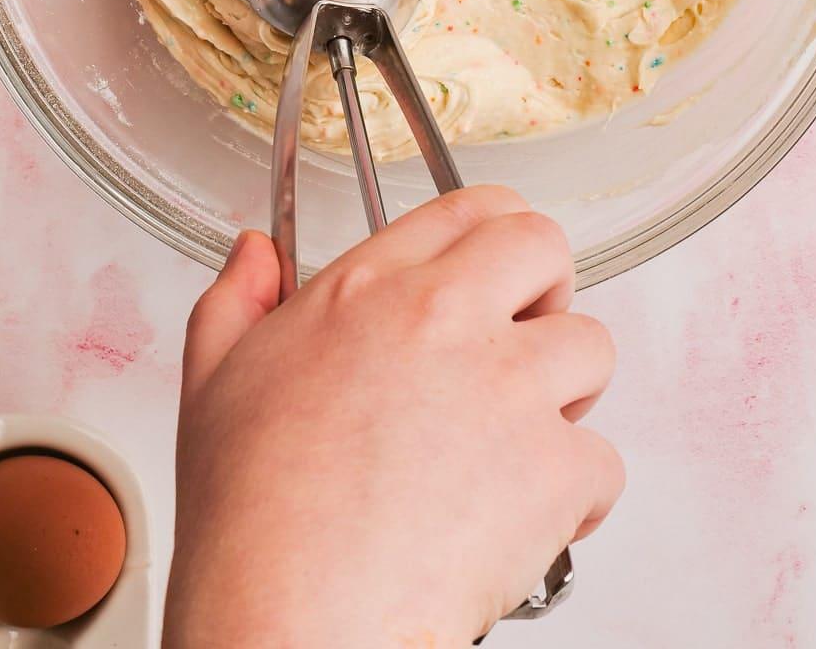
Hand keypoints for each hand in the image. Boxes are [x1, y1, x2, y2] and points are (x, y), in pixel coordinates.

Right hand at [166, 187, 622, 648]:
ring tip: (516, 441)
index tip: (491, 270)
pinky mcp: (553, 466)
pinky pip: (605, 462)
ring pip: (592, 346)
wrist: (289, 622)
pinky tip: (524, 520)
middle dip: (545, 288)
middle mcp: (447, 318)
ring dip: (567, 392)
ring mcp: (508, 388)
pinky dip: (577, 498)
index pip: (468, 207)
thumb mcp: (211, 385)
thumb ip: (236, 300)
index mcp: (370, 289)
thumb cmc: (251, 524)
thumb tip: (254, 253)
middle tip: (522, 339)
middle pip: (545, 246)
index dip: (488, 237)